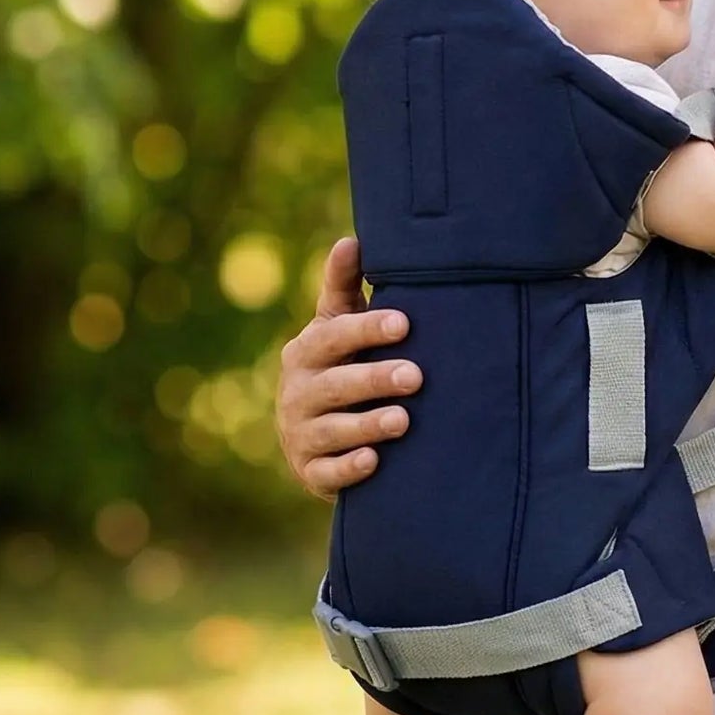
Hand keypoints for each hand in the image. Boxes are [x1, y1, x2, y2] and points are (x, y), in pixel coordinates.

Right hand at [276, 237, 422, 498]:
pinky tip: (374, 461)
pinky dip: (349, 470)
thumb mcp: (336, 326)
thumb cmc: (339, 365)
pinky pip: (328, 474)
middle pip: (336, 385)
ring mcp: (301, 435)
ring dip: (367, 425)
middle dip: (374, 379)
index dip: (367, 329)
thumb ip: (344, 287)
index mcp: (306, 351)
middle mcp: (297, 392)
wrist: (315, 436)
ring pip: (333, 431)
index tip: (405, 322)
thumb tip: (351, 240)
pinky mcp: (311, 473)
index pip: (334, 336)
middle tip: (417, 375)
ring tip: (404, 420)